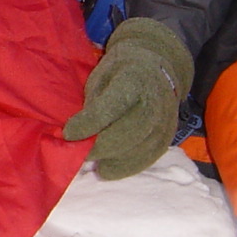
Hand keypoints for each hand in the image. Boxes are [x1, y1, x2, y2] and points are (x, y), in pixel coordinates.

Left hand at [63, 17, 192, 179]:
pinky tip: (109, 169)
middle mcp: (153, 101)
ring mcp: (164, 119)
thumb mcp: (100, 77)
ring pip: (139, 149)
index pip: (111, 107)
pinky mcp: (168, 134)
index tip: (68, 134)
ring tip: (93, 165)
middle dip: (99, 148)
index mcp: (133, 80)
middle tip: (79, 154)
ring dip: (113, 161)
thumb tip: (78, 133)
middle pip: (127, 133)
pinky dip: (127, 167)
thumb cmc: (120, 72)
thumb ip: (93, 103)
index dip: (88, 124)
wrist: (156, 67)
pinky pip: (149, 156)